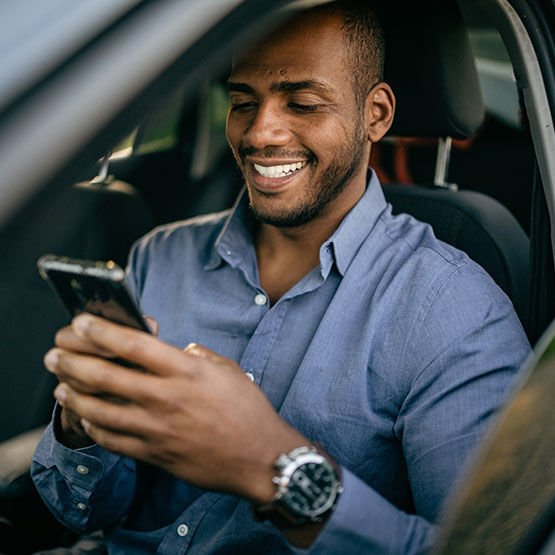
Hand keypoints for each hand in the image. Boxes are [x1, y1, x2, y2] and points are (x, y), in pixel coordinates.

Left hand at [43, 314, 306, 503]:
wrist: (258, 457)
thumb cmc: (247, 410)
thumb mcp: (226, 370)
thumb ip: (197, 356)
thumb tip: (178, 351)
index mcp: (185, 371)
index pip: (133, 345)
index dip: (101, 331)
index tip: (80, 323)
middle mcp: (166, 397)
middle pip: (106, 376)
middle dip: (72, 362)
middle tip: (54, 355)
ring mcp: (157, 428)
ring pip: (100, 411)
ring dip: (73, 396)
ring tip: (59, 387)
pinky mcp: (154, 453)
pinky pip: (113, 440)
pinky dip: (93, 428)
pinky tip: (85, 419)